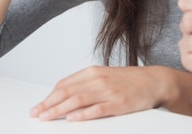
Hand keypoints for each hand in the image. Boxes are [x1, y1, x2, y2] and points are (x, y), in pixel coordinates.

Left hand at [30, 65, 167, 120]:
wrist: (155, 81)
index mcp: (94, 72)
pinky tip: (72, 119)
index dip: (48, 96)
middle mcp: (99, 80)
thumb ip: (86, 83)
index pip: (65, 84)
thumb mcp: (106, 76)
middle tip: (36, 114)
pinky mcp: (119, 103)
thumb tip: (64, 94)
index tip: (38, 106)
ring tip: (47, 117)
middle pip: (67, 92)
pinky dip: (83, 114)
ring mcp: (109, 91)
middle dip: (48, 104)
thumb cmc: (131, 80)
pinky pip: (97, 109)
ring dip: (59, 110)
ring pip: (78, 100)